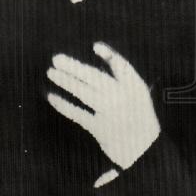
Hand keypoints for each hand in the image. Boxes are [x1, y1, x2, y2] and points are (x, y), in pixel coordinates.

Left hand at [46, 43, 160, 169]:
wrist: (144, 149)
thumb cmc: (138, 114)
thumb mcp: (138, 91)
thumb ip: (121, 73)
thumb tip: (99, 50)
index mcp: (135, 87)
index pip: (123, 66)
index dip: (110, 55)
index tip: (95, 46)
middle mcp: (123, 98)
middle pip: (95, 78)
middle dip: (74, 67)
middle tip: (56, 59)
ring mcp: (110, 113)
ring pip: (84, 93)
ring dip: (66, 81)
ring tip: (51, 72)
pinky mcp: (100, 129)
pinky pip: (78, 114)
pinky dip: (64, 105)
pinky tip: (52, 97)